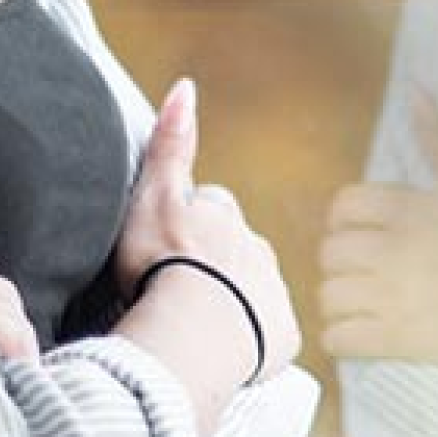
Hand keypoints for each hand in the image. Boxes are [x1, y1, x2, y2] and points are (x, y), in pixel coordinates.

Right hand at [114, 80, 305, 381]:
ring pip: (251, 292)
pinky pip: (266, 335)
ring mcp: (273, 292)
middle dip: (213, 266)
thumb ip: (170, 145)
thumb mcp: (154, 195)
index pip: (209, 210)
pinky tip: (220, 351)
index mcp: (225, 217)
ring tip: (195, 326)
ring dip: (230, 303)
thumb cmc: (161, 264)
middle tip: (176, 292)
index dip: (186, 229)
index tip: (166, 249)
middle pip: (234, 252)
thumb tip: (186, 85)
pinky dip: (247, 341)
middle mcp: (258, 249)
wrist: (193, 332)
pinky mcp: (282, 335)